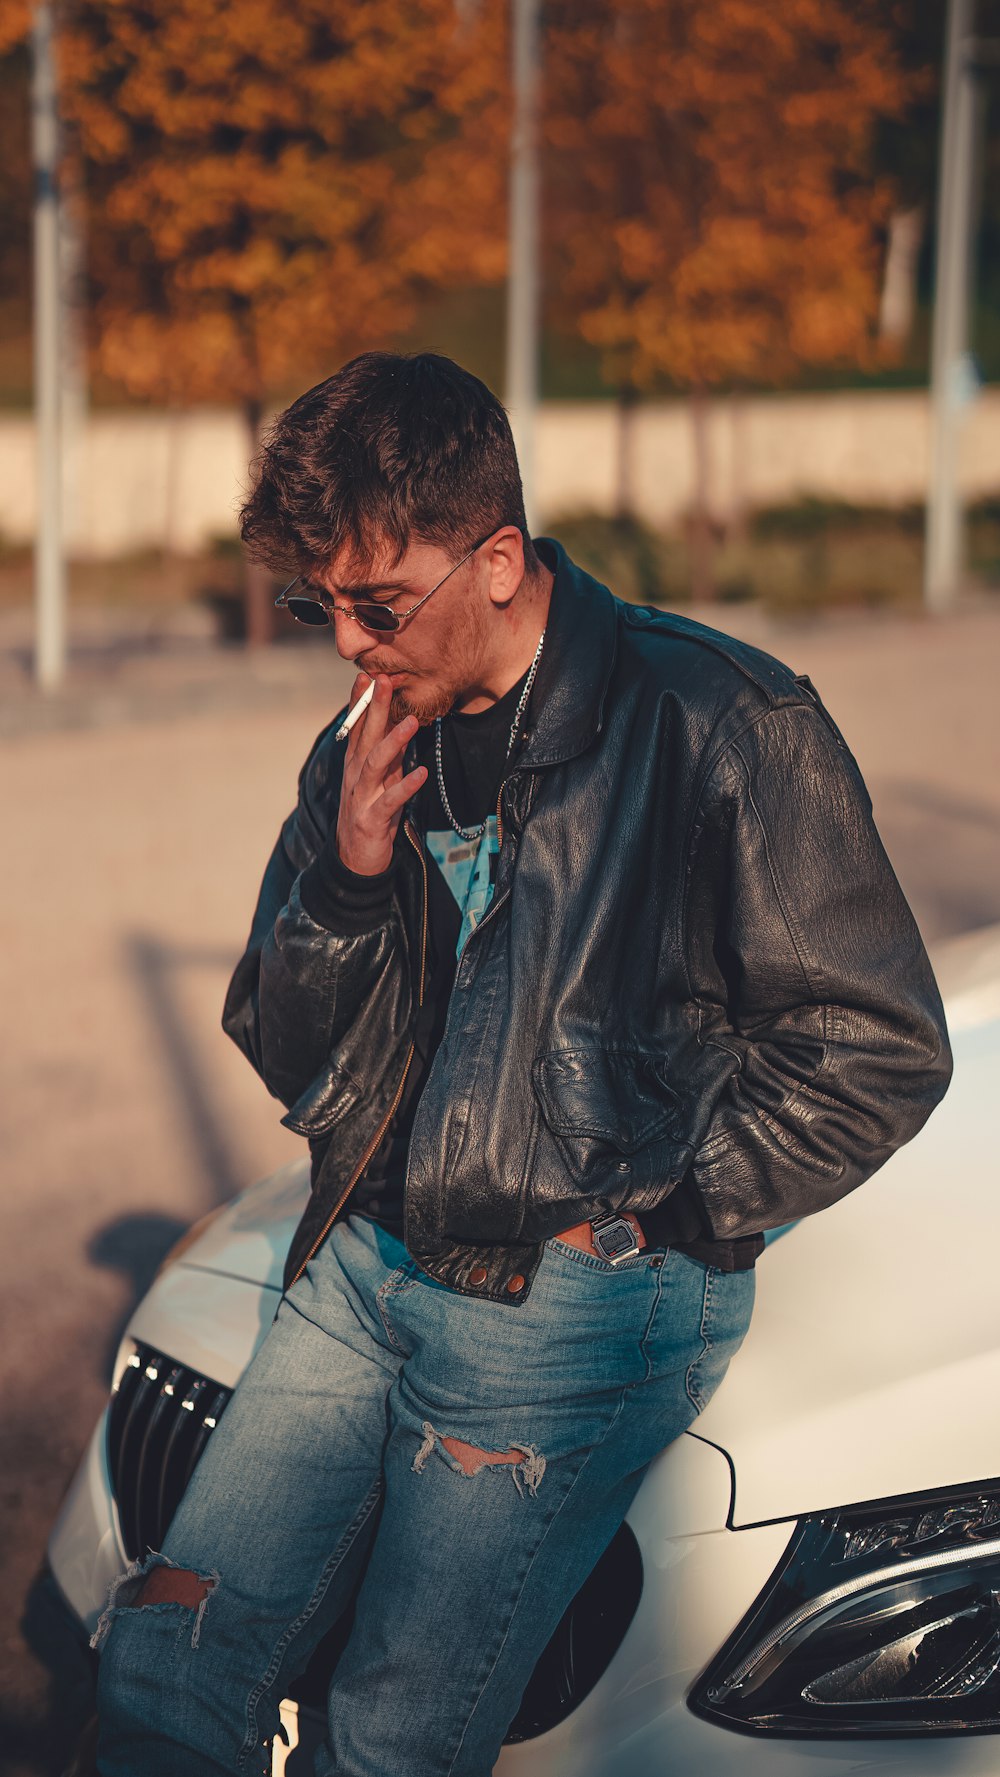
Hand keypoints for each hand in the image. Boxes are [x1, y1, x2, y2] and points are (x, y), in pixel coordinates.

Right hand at [335, 674, 426, 875]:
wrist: (355, 861)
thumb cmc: (371, 813)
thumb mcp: (379, 780)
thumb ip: (387, 755)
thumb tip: (399, 724)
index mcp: (355, 764)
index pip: (356, 727)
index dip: (360, 701)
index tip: (367, 675)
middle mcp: (354, 776)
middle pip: (365, 736)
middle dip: (374, 708)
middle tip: (384, 680)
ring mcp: (360, 797)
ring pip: (374, 763)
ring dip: (393, 741)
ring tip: (411, 722)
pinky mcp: (371, 819)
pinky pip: (389, 801)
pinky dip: (405, 787)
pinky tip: (422, 774)